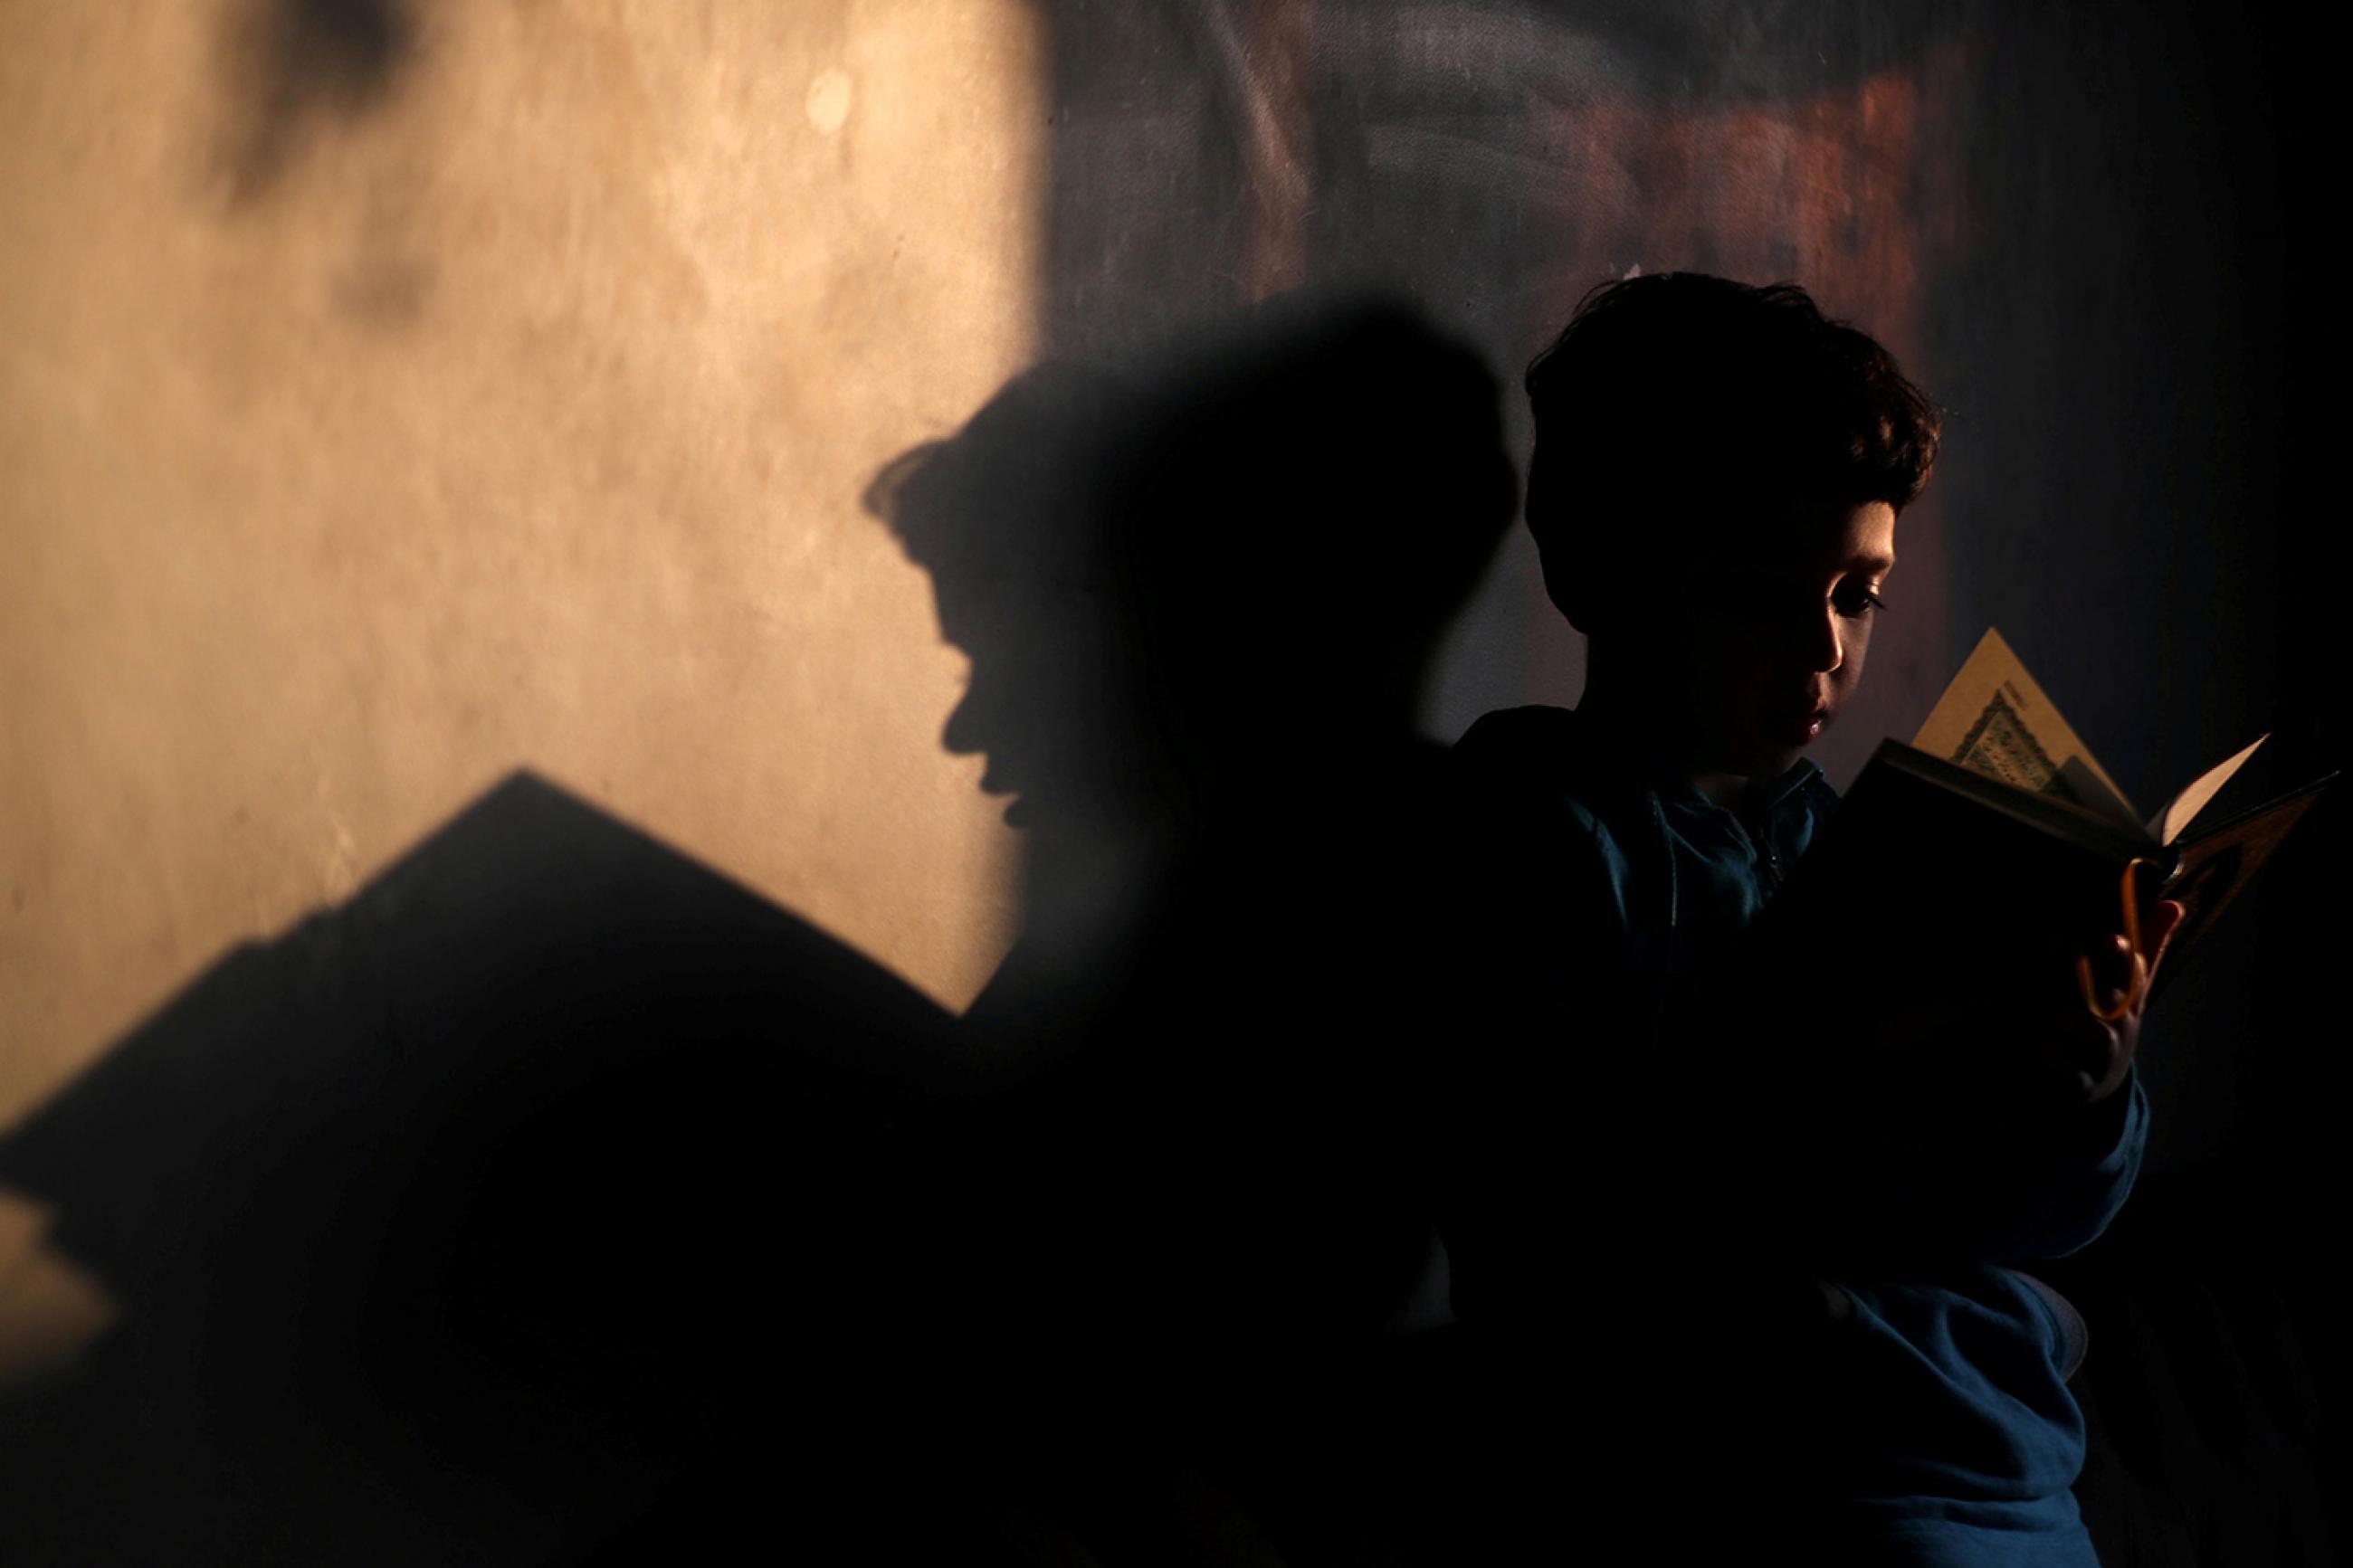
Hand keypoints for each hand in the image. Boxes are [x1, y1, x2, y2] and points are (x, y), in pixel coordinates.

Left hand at [2068, 898, 2183, 1103]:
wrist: (2096, 1082)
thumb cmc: (2108, 1020)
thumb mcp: (2127, 987)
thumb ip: (2145, 945)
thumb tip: (2173, 905)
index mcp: (2129, 997)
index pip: (2136, 971)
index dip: (2123, 956)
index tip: (2108, 937)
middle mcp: (2120, 1024)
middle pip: (2113, 997)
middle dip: (2088, 975)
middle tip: (2063, 945)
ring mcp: (2102, 1055)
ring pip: (2094, 1033)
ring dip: (2068, 1014)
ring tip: (2048, 1002)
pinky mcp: (2080, 1081)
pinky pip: (2067, 1068)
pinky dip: (2051, 1055)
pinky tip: (2035, 1042)